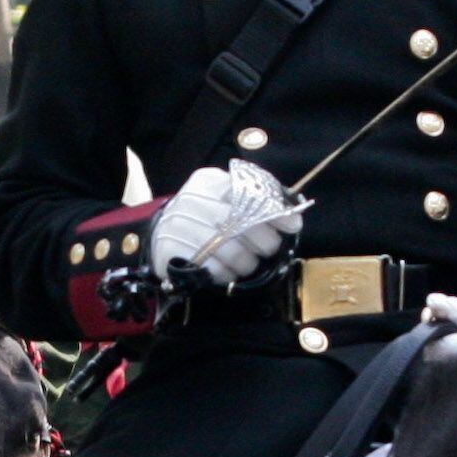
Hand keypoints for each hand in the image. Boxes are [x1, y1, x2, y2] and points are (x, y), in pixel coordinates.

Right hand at [151, 166, 300, 287]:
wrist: (162, 233)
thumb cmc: (204, 216)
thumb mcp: (226, 198)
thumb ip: (258, 201)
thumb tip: (294, 220)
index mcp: (208, 182)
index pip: (248, 194)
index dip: (275, 212)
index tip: (293, 226)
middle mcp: (191, 200)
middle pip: (243, 225)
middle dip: (264, 242)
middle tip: (268, 249)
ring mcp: (178, 226)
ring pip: (231, 252)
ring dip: (247, 263)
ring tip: (247, 263)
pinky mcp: (171, 250)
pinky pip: (213, 270)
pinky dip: (227, 274)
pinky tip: (228, 271)